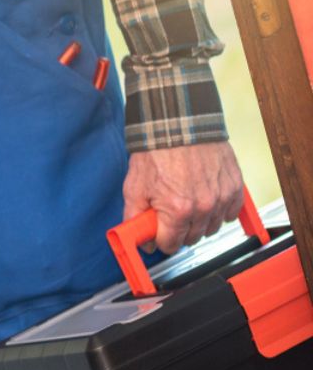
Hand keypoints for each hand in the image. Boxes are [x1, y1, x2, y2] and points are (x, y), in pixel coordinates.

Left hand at [122, 141, 244, 254]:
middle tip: (169, 216)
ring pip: (212, 228)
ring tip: (187, 205)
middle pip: (192, 238)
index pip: (171, 244)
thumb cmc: (156, 151)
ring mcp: (222, 197)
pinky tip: (206, 201)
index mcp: (178, 210)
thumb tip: (140, 239)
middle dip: (178, 231)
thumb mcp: (134, 186)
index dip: (160, 240)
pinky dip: (220, 211)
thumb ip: (134, 217)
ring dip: (199, 223)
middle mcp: (203, 207)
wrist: (178, 124)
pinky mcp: (235, 187)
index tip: (158, 234)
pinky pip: (231, 213)